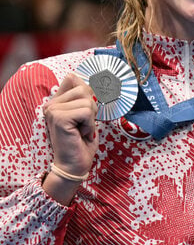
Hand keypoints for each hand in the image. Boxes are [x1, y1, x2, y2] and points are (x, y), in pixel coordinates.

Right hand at [42, 74, 97, 202]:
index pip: (73, 79)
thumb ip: (84, 99)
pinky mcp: (59, 118)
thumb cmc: (82, 143)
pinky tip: (81, 134)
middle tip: (84, 125)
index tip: (89, 110)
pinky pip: (86, 111)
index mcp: (55, 102)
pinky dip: (90, 124)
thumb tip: (88, 80)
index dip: (88, 91)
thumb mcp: (85, 117)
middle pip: (84, 89)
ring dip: (91, 118)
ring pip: (87, 100)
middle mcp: (50, 104)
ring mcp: (52, 110)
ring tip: (82, 130)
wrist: (74, 165)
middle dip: (92, 108)